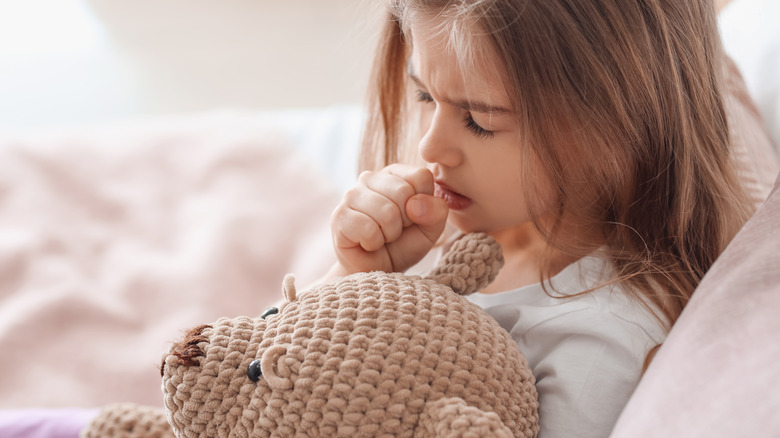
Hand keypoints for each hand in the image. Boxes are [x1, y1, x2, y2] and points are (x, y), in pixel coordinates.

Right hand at [330, 164, 448, 274]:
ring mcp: (351, 195)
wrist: (376, 270)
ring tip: (381, 237)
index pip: (421, 176)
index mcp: (395, 174)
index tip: (412, 218)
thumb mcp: (430, 229)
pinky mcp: (339, 216)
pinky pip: (368, 228)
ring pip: (386, 212)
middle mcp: (370, 178)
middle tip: (394, 231)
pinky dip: (374, 243)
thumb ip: (436, 211)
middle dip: (405, 221)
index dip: (423, 204)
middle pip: (404, 192)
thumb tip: (415, 203)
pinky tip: (367, 243)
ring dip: (389, 234)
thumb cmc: (403, 245)